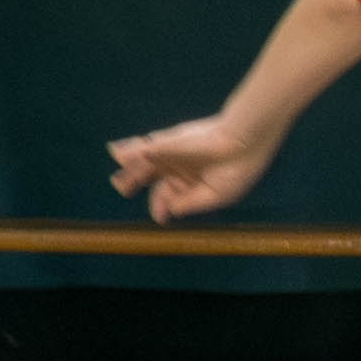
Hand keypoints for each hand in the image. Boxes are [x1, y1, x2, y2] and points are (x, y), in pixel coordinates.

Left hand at [107, 114, 278, 224]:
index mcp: (192, 181)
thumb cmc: (237, 171)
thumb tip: (169, 211)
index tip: (160, 217)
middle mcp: (180, 167)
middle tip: (123, 188)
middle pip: (152, 176)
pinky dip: (130, 151)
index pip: (168, 194)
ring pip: (145, 163)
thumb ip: (190, 203)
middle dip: (135, 183)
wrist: (244, 143)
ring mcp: (172, 154)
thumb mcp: (216, 196)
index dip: (159, 206)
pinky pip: (144, 148)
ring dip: (130, 169)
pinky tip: (116, 152)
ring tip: (116, 178)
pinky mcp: (168, 143)